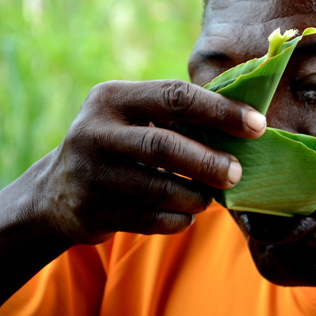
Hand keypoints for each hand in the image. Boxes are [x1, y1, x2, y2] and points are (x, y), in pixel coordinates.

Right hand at [29, 80, 265, 244]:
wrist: (57, 191)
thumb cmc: (119, 145)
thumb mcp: (134, 118)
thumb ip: (178, 116)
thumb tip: (246, 122)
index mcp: (113, 98)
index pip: (175, 96)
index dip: (221, 111)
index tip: (258, 125)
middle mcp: (95, 132)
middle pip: (164, 146)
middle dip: (209, 162)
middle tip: (237, 173)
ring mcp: (91, 174)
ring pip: (159, 189)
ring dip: (196, 196)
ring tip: (210, 196)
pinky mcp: (92, 211)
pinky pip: (150, 220)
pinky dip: (179, 219)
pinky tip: (187, 214)